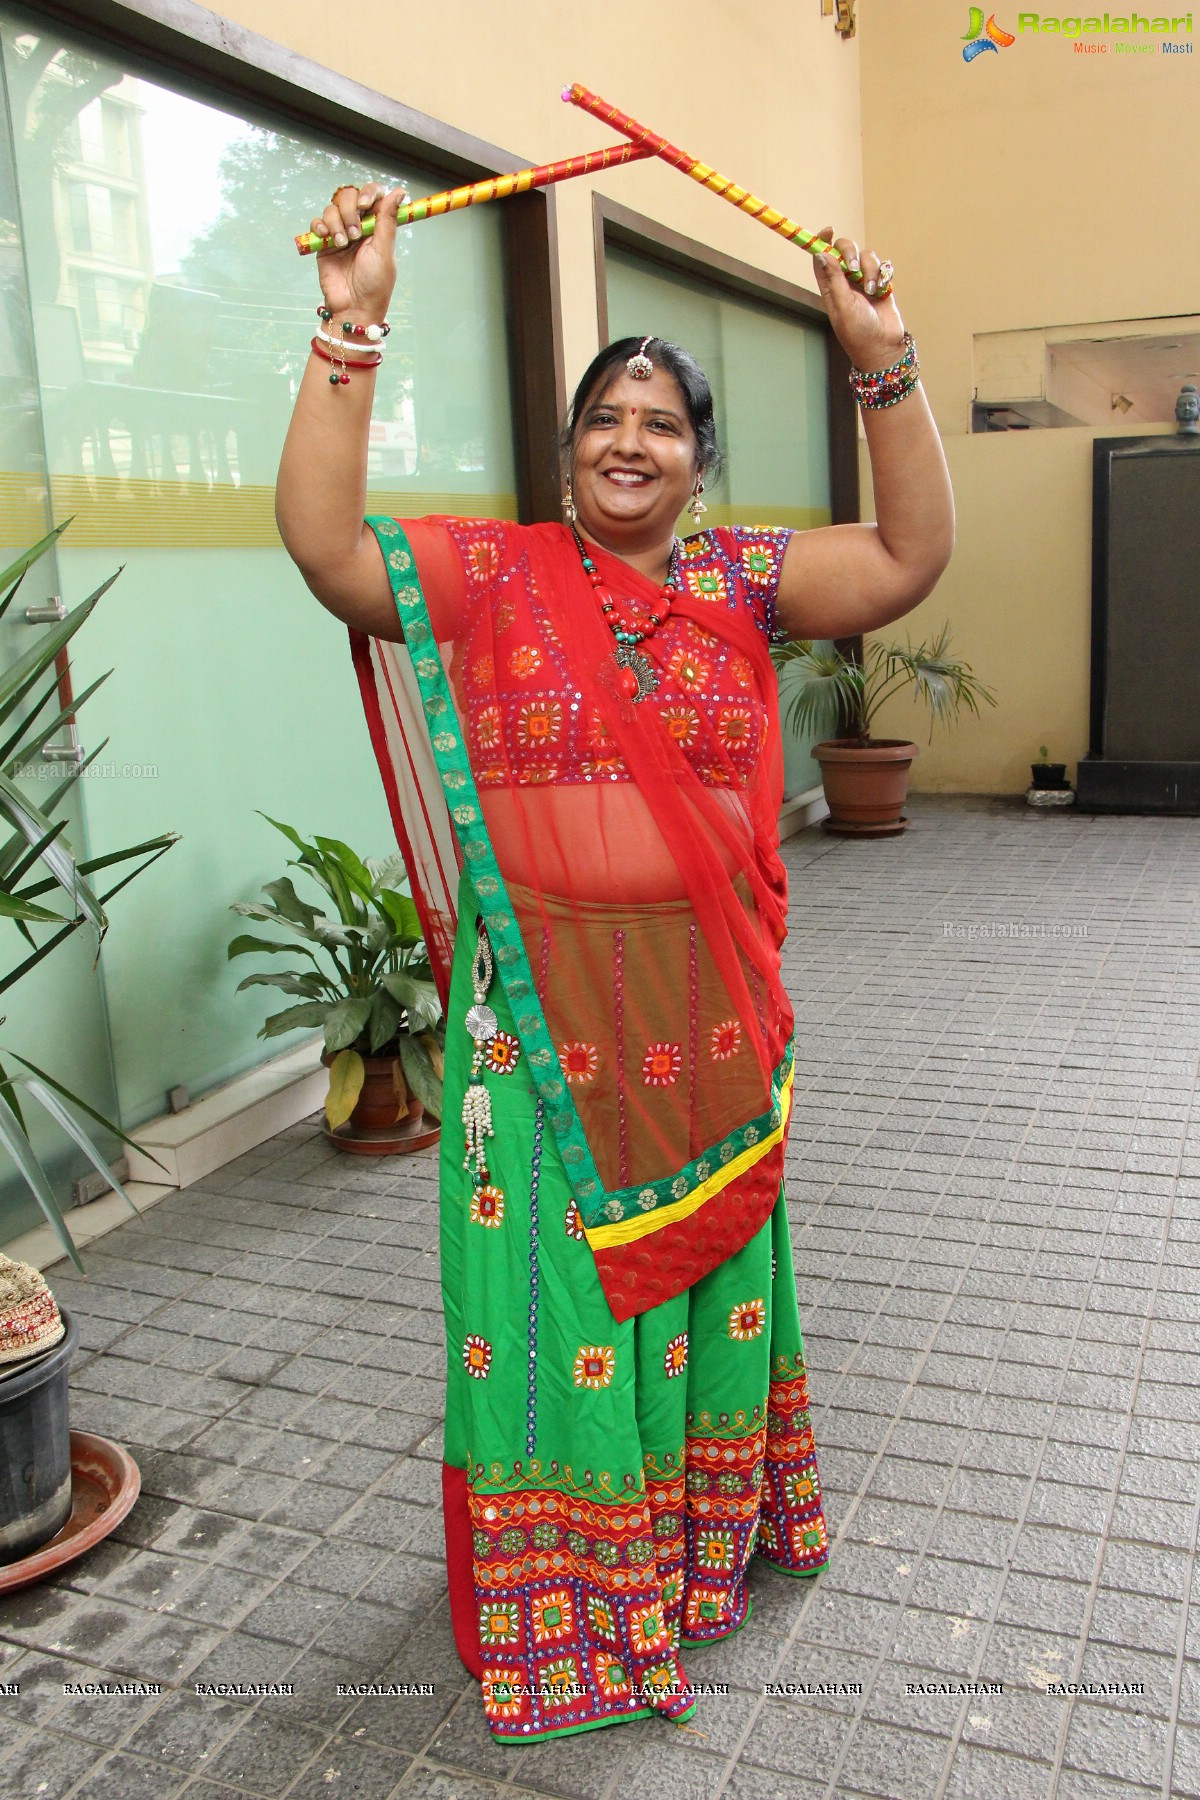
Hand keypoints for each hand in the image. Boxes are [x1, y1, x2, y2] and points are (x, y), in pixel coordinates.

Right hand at [306, 183, 404, 321]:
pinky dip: (320, 226)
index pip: (372, 195)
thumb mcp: (384, 251)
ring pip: (332, 208)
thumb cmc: (374, 284)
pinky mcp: (323, 244)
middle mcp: (358, 226)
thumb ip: (387, 220)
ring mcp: (340, 233)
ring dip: (336, 222)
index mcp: (376, 226)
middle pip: (348, 196)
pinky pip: (317, 223)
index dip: (368, 193)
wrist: (353, 308)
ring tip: (342, 243)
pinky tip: (327, 239)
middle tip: (354, 234)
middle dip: (350, 210)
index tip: (365, 206)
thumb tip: (399, 192)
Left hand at [810, 227, 905, 372]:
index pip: (823, 257)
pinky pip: (882, 265)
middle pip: (845, 250)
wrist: (883, 347)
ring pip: (867, 256)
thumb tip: (821, 254)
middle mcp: (845, 281)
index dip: (822, 242)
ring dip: (871, 269)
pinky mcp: (880, 283)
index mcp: (830, 287)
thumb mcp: (843, 305)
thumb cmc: (858, 332)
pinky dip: (883, 274)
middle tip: (855, 268)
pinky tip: (883, 291)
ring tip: (872, 290)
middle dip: (851, 253)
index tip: (828, 230)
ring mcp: (864, 281)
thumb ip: (834, 278)